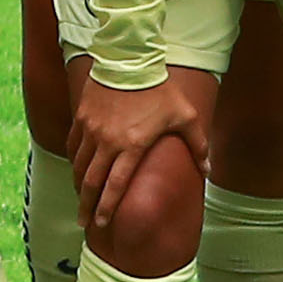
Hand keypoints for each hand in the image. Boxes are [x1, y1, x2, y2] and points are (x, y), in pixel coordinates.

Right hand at [66, 72, 204, 238]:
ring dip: (78, 185)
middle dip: (86, 205)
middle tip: (84, 222)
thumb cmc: (160, 89)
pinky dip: (74, 160)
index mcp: (132, 146)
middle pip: (91, 181)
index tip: (103, 223)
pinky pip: (74, 144)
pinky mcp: (82, 116)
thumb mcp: (185, 116)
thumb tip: (208, 170)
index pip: (116, 185)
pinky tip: (76, 168)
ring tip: (80, 199)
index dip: (107, 207)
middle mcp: (107, 141)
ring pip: (79, 164)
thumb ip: (198, 145)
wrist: (130, 58)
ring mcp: (91, 129)